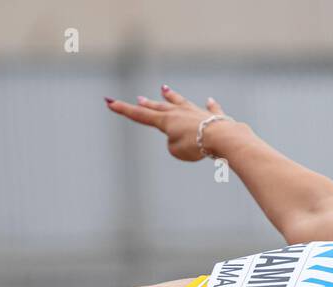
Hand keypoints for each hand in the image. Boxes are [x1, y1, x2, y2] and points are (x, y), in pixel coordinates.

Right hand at [105, 84, 232, 161]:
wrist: (222, 138)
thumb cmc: (196, 145)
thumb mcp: (177, 151)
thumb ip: (174, 143)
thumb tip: (183, 136)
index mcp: (166, 121)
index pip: (140, 115)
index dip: (123, 110)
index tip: (109, 102)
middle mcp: (179, 113)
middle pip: (159, 107)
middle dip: (147, 105)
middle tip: (138, 100)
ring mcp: (196, 112)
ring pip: (181, 102)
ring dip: (171, 97)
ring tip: (164, 89)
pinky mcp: (213, 117)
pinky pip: (210, 110)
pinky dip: (210, 107)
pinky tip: (210, 101)